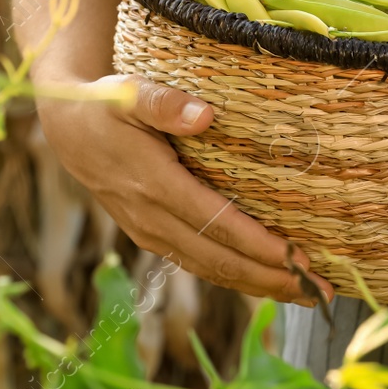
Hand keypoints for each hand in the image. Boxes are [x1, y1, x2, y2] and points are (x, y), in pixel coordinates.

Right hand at [36, 73, 333, 305]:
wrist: (65, 128)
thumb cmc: (105, 104)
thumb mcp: (128, 93)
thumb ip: (165, 103)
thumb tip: (206, 115)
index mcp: (154, 184)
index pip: (217, 224)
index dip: (259, 245)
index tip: (299, 258)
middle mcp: (152, 218)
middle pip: (220, 259)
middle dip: (272, 278)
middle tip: (322, 290)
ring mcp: (151, 232)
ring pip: (211, 269)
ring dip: (260, 285)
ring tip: (308, 294)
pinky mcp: (152, 236)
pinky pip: (199, 264)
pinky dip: (236, 276)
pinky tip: (268, 282)